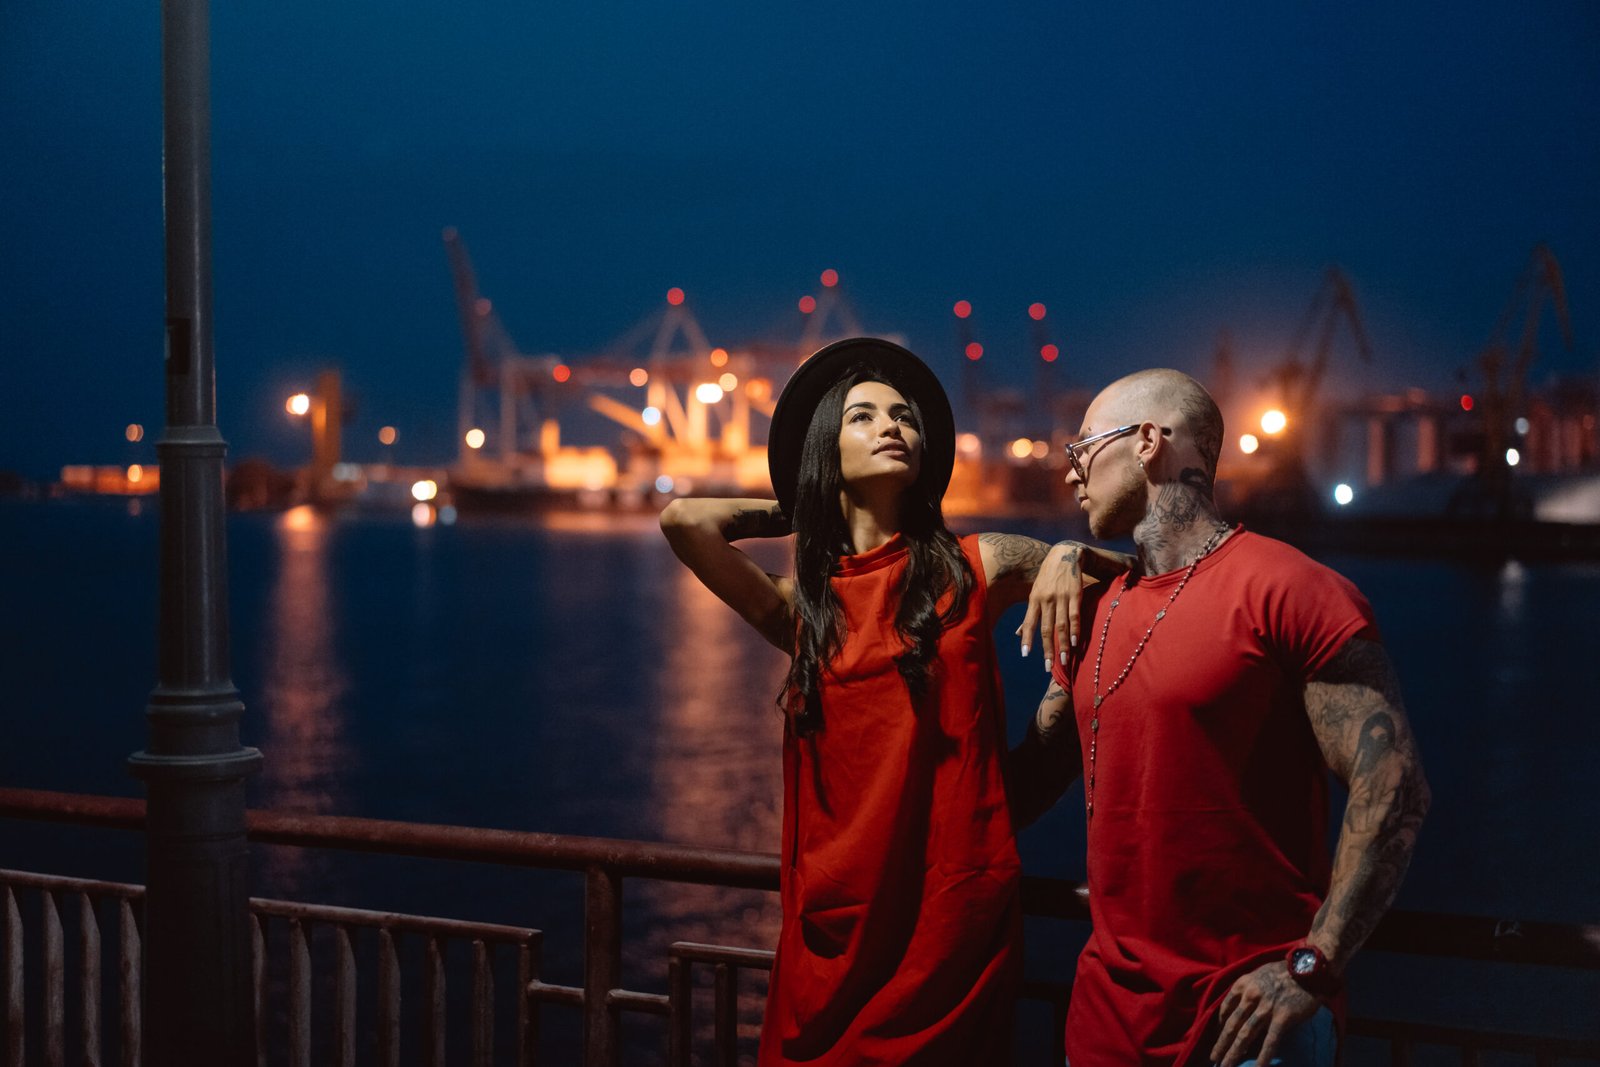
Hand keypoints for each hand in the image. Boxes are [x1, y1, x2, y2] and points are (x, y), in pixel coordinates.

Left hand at [1017, 541, 1085, 669]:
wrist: (1065, 555)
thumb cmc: (1048, 578)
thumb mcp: (1035, 593)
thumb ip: (1029, 615)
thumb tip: (1018, 634)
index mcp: (1034, 600)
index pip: (1029, 622)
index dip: (1027, 638)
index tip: (1025, 654)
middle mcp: (1046, 600)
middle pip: (1046, 628)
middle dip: (1047, 649)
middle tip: (1049, 666)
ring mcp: (1061, 597)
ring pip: (1061, 625)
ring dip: (1063, 644)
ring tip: (1064, 660)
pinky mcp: (1075, 594)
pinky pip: (1074, 615)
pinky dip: (1075, 630)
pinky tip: (1075, 642)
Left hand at [1209, 962, 1321, 1066]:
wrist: (1308, 968)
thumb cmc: (1283, 971)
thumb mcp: (1257, 975)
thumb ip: (1247, 990)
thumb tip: (1240, 1009)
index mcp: (1242, 985)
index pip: (1225, 1009)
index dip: (1220, 1026)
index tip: (1218, 1038)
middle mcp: (1250, 996)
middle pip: (1232, 1025)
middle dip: (1221, 1044)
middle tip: (1213, 1058)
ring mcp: (1266, 1007)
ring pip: (1245, 1034)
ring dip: (1234, 1052)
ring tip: (1225, 1065)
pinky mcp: (1283, 1017)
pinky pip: (1271, 1040)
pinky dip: (1263, 1056)